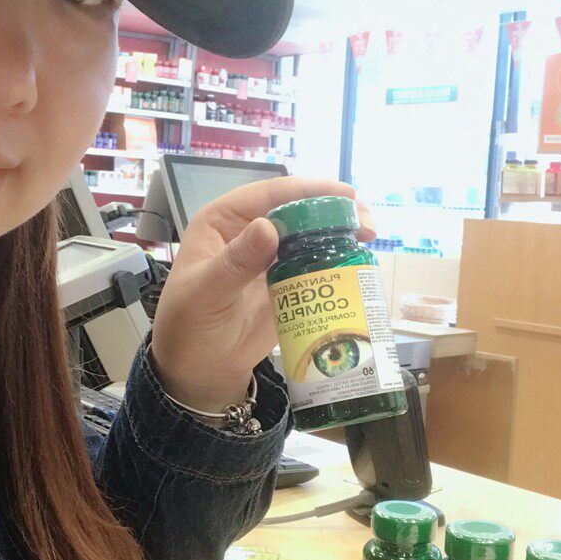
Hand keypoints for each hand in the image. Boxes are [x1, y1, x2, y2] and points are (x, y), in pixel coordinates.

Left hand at [150, 177, 374, 412]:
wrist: (198, 368)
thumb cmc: (189, 326)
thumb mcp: (206, 292)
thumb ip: (236, 262)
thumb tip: (269, 226)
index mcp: (223, 221)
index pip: (268, 195)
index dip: (307, 190)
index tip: (344, 195)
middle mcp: (249, 231)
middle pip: (297, 210)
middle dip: (333, 210)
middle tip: (366, 221)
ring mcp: (270, 257)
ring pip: (310, 233)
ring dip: (340, 232)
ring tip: (370, 236)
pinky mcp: (286, 282)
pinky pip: (314, 263)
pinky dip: (337, 260)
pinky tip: (359, 261)